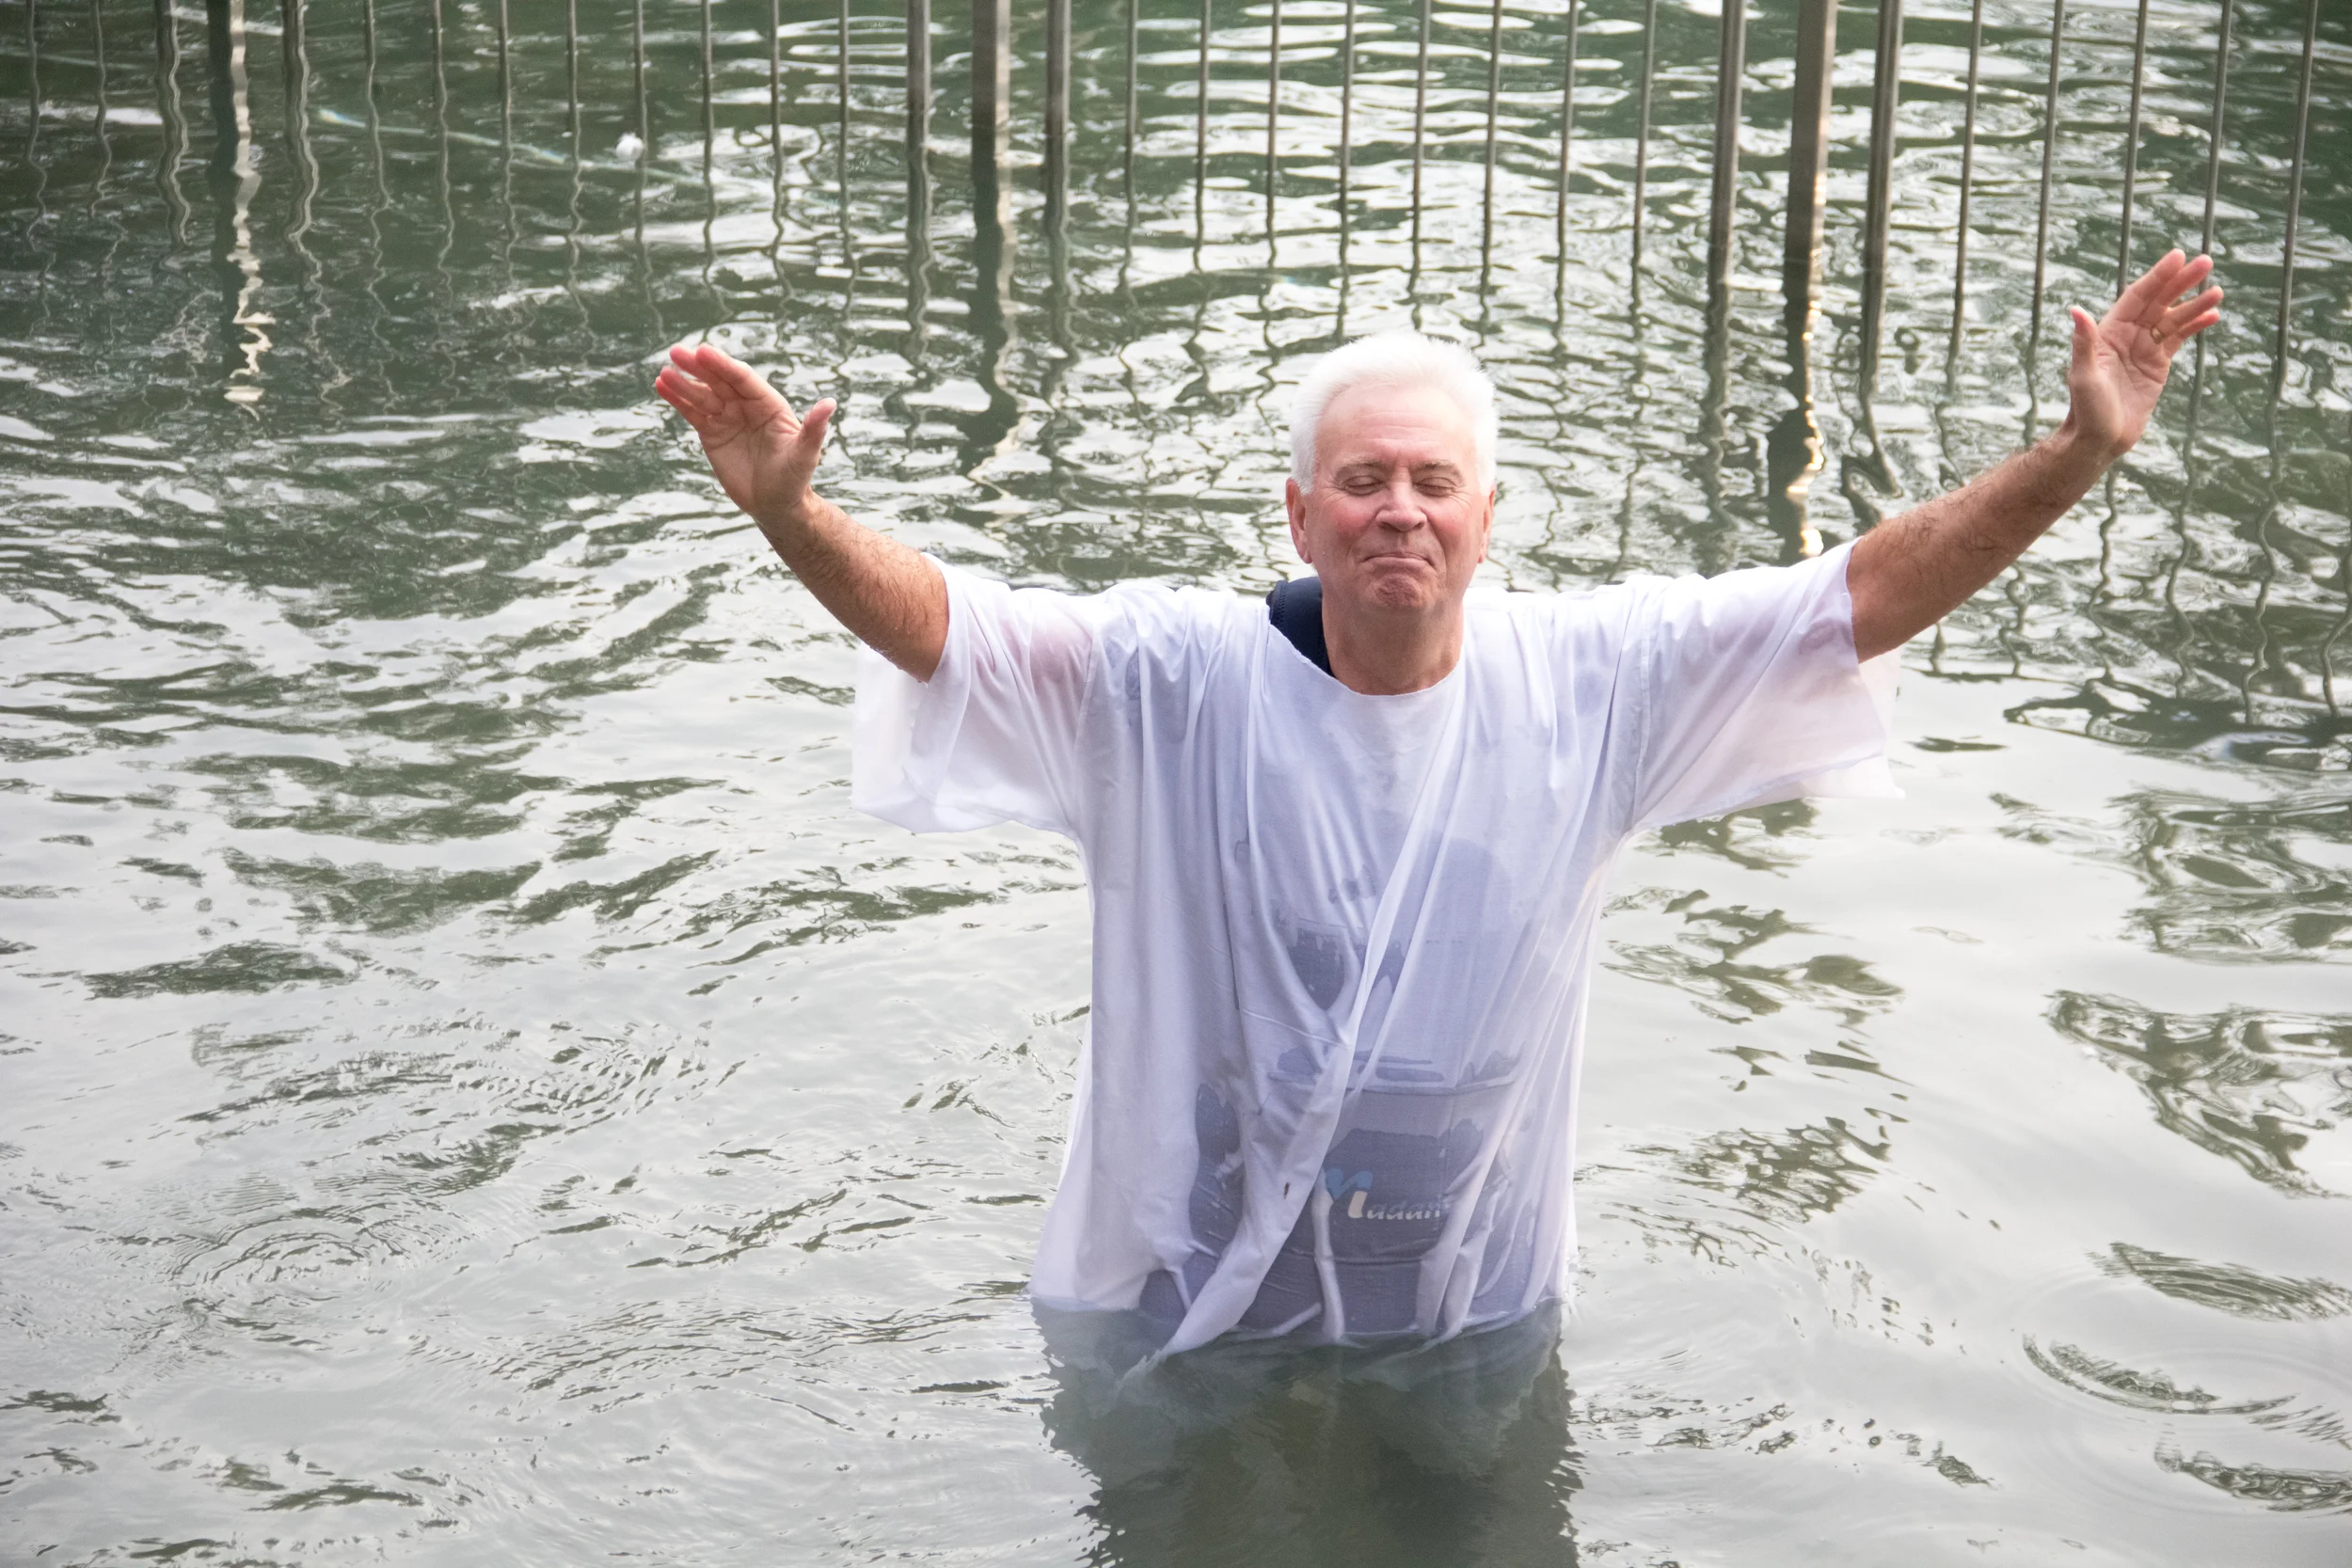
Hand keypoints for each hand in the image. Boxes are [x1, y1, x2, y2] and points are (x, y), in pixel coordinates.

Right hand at [654, 344, 834, 527]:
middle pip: (719, 381)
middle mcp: (746, 406)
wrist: (776, 505)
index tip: (703, 353)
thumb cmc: (795, 480)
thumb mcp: (805, 456)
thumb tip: (830, 403)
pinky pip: (692, 412)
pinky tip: (661, 385)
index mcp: (769, 404)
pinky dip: (677, 399)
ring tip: (663, 373)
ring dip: (683, 383)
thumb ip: (814, 429)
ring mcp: (727, 417)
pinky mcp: (711, 432)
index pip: (743, 379)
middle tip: (677, 352)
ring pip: (702, 395)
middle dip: (698, 367)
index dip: (723, 366)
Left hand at [2064, 250, 2223, 459]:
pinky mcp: (2157, 365)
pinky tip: (2213, 316)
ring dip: (2195, 304)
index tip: (2178, 256)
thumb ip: (2084, 343)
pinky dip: (2194, 326)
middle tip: (2206, 262)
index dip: (2157, 276)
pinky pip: (2178, 339)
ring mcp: (2143, 349)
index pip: (2137, 297)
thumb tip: (2077, 310)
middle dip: (2181, 282)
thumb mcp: (2084, 377)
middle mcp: (2127, 336)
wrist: (2100, 440)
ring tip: (2217, 292)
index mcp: (2108, 333)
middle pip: (2159, 302)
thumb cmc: (2086, 411)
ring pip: (2173, 319)